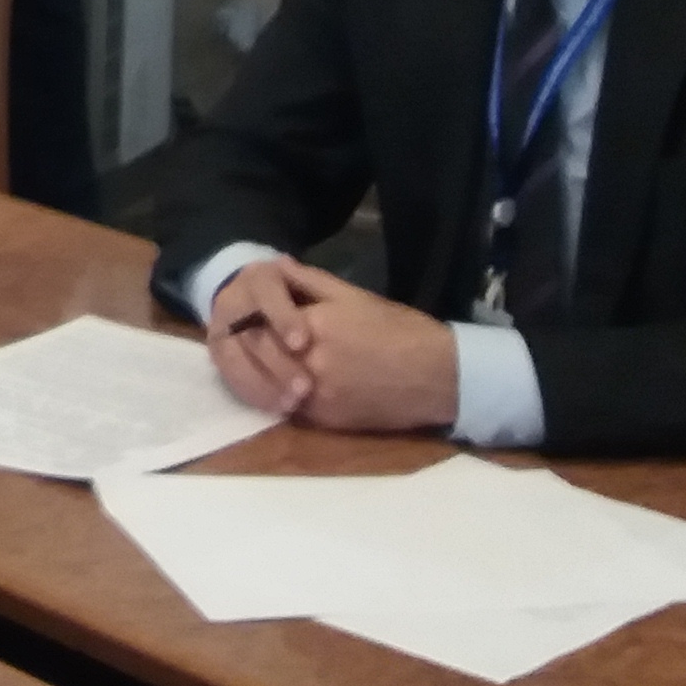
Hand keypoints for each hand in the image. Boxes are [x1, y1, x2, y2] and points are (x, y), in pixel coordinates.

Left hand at [203, 254, 460, 432]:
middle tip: (247, 341)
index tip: (248, 314)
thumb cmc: (399, 329)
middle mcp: (309, 362)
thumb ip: (309, 281)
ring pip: (271, 384)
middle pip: (260, 355)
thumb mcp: (354, 296)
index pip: (260, 321)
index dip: (251, 318)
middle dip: (252, 347)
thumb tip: (276, 264)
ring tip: (265, 364)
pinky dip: (286, 397)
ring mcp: (316, 395)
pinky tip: (290, 387)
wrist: (439, 376)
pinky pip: (292, 409)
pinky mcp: (327, 421)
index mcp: (314, 325)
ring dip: (265, 375)